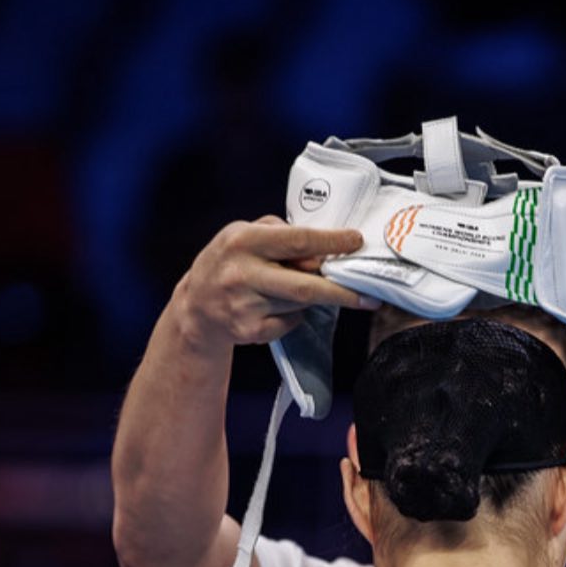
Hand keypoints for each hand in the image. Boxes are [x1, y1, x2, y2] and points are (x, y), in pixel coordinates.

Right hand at [175, 216, 380, 350]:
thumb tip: (322, 248)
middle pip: (305, 286)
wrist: (196, 308)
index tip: (356, 241)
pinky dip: (295, 315)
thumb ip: (280, 235)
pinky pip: (290, 322)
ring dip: (312, 298)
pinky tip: (279, 307)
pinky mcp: (250, 331)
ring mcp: (245, 307)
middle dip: (341, 292)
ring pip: (300, 304)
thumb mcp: (244, 235)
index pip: (297, 241)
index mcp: (242, 241)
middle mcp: (242, 274)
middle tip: (369, 295)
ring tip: (304, 289)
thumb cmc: (228, 263)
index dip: (331, 242)